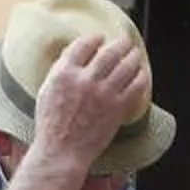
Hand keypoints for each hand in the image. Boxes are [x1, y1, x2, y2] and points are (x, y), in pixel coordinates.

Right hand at [28, 32, 151, 175]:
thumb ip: (59, 72)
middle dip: (120, 43)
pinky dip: (141, 77)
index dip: (94, 38)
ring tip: (136, 54)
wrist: (62, 151)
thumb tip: (72, 57)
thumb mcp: (46, 91)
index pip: (82, 45)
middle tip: (125, 41)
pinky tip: (142, 74)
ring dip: (133, 57)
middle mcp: (85, 80)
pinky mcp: (117, 107)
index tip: (100, 37)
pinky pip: (136, 86)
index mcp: (64, 74)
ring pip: (126, 66)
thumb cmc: (51, 126)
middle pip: (109, 51)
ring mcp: (103, 93)